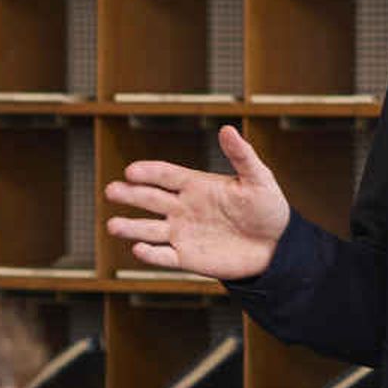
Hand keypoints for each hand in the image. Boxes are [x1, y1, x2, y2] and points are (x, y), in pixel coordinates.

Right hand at [103, 125, 290, 282]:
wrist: (276, 246)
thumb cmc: (268, 208)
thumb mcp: (258, 178)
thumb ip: (242, 155)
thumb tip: (227, 129)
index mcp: (196, 185)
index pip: (165, 175)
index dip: (149, 172)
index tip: (132, 171)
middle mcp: (183, 208)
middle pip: (149, 199)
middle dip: (130, 195)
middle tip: (111, 190)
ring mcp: (183, 233)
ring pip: (149, 230)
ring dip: (130, 227)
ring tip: (113, 225)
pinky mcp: (187, 258)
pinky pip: (164, 257)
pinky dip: (151, 255)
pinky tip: (139, 249)